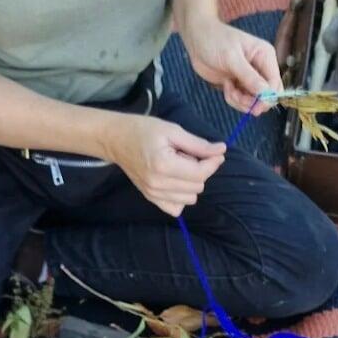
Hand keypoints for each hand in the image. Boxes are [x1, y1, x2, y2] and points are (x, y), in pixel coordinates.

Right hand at [103, 115, 224, 217]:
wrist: (116, 139)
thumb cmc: (143, 130)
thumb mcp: (172, 130)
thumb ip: (198, 144)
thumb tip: (221, 151)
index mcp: (163, 165)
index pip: (200, 173)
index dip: (213, 162)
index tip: (216, 152)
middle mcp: (158, 184)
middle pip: (198, 186)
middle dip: (201, 170)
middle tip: (189, 154)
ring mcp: (153, 195)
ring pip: (190, 198)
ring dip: (192, 183)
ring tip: (180, 166)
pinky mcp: (151, 199)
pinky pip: (176, 208)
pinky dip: (181, 196)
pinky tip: (176, 181)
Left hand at [183, 17, 281, 111]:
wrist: (197, 39)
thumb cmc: (215, 41)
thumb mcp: (232, 58)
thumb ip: (249, 77)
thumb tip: (266, 94)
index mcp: (265, 56)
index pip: (275, 84)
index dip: (267, 97)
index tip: (254, 105)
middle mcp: (261, 68)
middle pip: (267, 96)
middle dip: (252, 101)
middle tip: (236, 96)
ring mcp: (250, 78)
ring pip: (254, 102)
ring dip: (240, 101)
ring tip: (228, 87)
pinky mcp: (239, 85)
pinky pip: (242, 101)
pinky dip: (233, 99)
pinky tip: (226, 86)